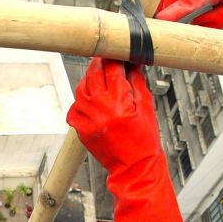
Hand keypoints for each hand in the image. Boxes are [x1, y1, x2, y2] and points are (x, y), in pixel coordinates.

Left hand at [67, 58, 159, 173]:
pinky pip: (75, 107)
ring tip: (101, 81)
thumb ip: (136, 82)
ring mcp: (87, 119)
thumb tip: (131, 62)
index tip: (117, 53)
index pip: (112, 68)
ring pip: (81, 88)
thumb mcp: (147, 106)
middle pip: (93, 74)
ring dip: (90, 81)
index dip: (114, 57)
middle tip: (106, 60)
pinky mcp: (80, 129)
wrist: (134, 168)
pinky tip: (93, 101)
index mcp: (119, 101)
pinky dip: (82, 100)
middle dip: (100, 64)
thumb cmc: (144, 140)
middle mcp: (99, 109)